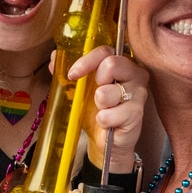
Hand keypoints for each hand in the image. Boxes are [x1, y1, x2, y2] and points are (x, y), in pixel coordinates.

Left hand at [69, 45, 147, 172]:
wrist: (105, 141)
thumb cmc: (95, 111)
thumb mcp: (79, 90)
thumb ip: (69, 72)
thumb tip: (53, 58)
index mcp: (121, 63)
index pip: (105, 51)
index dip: (86, 61)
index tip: (72, 74)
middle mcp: (135, 74)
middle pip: (112, 63)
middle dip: (95, 80)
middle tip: (94, 94)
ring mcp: (138, 94)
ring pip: (108, 91)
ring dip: (98, 104)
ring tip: (103, 110)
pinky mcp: (136, 113)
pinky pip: (109, 114)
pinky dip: (102, 120)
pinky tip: (107, 123)